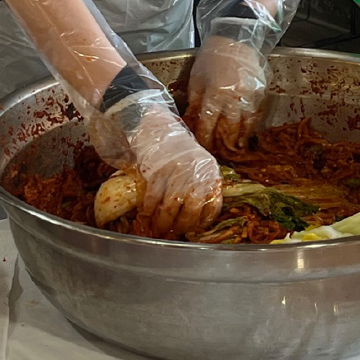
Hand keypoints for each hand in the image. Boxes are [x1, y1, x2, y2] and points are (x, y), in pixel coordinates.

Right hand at [121, 100, 222, 236]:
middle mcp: (196, 172)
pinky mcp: (157, 169)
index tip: (193, 229)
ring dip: (162, 222)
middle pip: (192, 210)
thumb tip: (196, 218)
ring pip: (171, 206)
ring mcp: (176, 170)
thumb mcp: (198, 165)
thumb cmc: (178, 151)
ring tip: (158, 228)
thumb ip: (201, 186)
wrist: (158, 128)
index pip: (213, 205)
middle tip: (172, 232)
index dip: (202, 222)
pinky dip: (149, 209)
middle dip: (181, 225)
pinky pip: (154, 197)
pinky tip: (146, 213)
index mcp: (210, 172)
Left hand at [187, 34, 266, 149]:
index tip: (203, 147)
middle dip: (222, 143)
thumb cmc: (212, 58)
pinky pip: (256, 115)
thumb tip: (191, 122)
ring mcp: (250, 96)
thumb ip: (195, 102)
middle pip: (229, 128)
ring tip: (233, 150)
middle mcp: (235, 97)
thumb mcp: (197, 78)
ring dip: (238, 139)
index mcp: (215, 92)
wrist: (236, 40)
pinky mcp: (261, 93)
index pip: (209, 123)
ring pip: (245, 125)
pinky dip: (250, 127)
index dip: (205, 137)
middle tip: (218, 153)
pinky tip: (245, 134)